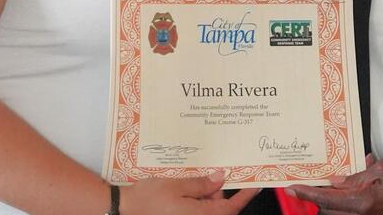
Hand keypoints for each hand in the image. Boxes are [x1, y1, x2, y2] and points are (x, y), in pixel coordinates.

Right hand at [120, 172, 259, 214]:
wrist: (125, 209)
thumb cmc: (148, 200)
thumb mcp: (177, 185)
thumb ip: (201, 183)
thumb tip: (219, 178)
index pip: (232, 206)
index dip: (246, 195)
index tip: (256, 184)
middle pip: (219, 205)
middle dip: (215, 188)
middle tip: (205, 172)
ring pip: (207, 206)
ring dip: (202, 193)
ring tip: (185, 181)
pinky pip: (196, 209)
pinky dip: (194, 198)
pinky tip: (181, 188)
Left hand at [284, 156, 382, 214]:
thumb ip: (357, 176)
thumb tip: (336, 180)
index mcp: (364, 203)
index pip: (327, 200)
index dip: (307, 195)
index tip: (292, 189)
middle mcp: (366, 214)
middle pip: (331, 209)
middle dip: (320, 196)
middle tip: (311, 179)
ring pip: (342, 209)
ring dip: (335, 196)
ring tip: (335, 177)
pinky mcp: (378, 214)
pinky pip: (356, 207)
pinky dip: (350, 194)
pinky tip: (356, 177)